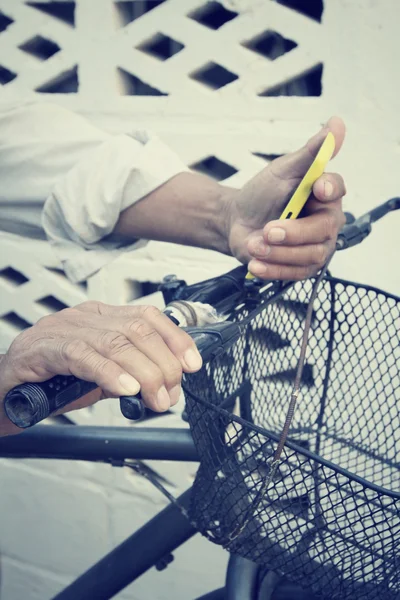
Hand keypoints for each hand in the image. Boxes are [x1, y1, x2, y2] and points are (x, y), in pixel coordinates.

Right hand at [0, 302, 201, 435]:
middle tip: (169, 393)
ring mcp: (63, 329)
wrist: (4, 393)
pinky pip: (83, 355)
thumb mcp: (100, 379)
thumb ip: (131, 377)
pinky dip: (109, 372)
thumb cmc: (50, 383)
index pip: (148, 317)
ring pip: (116, 341)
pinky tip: (125, 388)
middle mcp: (85, 318)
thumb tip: (166, 387)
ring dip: (144, 372)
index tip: (193, 364)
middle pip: (137, 330)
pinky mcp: (44, 349)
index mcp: (101, 319)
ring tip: (155, 398)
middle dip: (163, 363)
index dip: (175, 338)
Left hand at [227, 116, 346, 278]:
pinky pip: (294, 274)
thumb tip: (336, 124)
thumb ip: (310, 152)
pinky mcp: (300, 267)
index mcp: (324, 194)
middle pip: (322, 230)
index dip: (329, 189)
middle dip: (294, 232)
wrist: (235, 222)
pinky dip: (273, 270)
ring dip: (278, 252)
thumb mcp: (282, 170)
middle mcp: (325, 222)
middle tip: (268, 229)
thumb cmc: (261, 194)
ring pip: (309, 256)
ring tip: (255, 244)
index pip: (336, 189)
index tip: (318, 188)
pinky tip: (257, 263)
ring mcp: (314, 247)